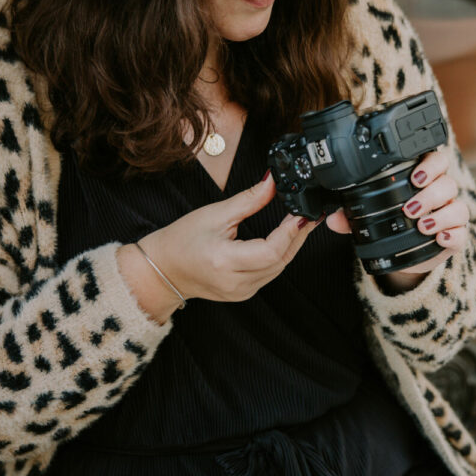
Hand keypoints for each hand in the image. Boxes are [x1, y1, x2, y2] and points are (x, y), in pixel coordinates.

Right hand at [120, 174, 317, 317]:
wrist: (164, 269)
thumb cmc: (182, 241)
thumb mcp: (216, 214)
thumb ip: (250, 200)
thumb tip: (273, 182)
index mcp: (224, 261)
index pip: (271, 250)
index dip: (291, 231)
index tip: (303, 213)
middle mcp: (236, 282)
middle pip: (280, 260)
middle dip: (298, 235)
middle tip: (311, 213)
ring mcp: (241, 292)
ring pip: (279, 268)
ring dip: (292, 245)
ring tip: (302, 222)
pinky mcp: (244, 293)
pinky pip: (271, 274)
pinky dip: (281, 256)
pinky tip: (286, 239)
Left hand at [325, 149, 468, 290]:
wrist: (404, 258)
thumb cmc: (391, 228)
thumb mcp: (370, 221)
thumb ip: (352, 218)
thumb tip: (334, 219)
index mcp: (423, 181)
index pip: (436, 161)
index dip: (430, 164)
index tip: (414, 177)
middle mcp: (441, 196)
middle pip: (448, 183)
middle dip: (430, 194)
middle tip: (409, 208)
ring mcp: (450, 216)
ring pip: (458, 207)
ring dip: (440, 215)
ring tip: (420, 225)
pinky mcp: (456, 238)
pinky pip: (464, 233)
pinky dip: (453, 235)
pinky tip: (440, 239)